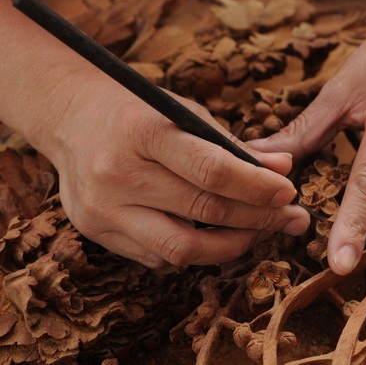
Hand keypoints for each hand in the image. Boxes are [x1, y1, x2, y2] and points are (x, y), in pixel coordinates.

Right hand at [44, 70, 309, 268]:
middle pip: (204, 212)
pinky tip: (216, 237)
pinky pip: (159, 257)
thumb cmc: (137, 111)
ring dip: (233, 246)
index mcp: (143, 132)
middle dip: (259, 220)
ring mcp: (103, 209)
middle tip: (292, 219)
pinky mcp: (95, 232)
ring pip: (182, 249)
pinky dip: (196, 252)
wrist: (70, 118)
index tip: (290, 194)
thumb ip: (231, 145)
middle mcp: (117, 174)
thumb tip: (282, 169)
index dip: (258, 188)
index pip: (213, 171)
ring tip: (260, 232)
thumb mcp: (184, 112)